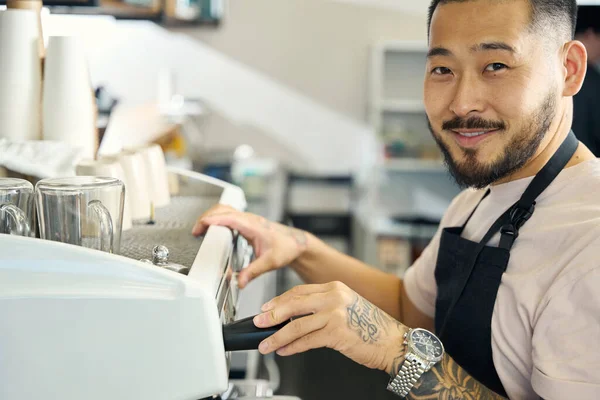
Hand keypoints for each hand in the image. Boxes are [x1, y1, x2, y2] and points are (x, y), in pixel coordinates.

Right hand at [192, 205, 309, 287]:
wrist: (296, 243)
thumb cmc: (286, 248)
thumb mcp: (270, 262)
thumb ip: (253, 272)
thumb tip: (240, 281)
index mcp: (253, 226)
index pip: (229, 218)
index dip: (214, 220)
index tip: (201, 226)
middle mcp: (249, 219)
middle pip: (223, 209)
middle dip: (207, 217)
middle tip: (196, 230)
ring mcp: (247, 219)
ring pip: (225, 209)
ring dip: (211, 215)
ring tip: (200, 229)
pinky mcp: (246, 222)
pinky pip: (228, 214)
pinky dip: (217, 217)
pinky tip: (212, 228)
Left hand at [253, 281, 407, 374]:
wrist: (393, 342)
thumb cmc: (371, 327)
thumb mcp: (346, 307)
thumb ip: (322, 307)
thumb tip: (292, 317)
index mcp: (335, 287)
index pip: (299, 291)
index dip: (279, 301)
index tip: (266, 308)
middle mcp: (334, 297)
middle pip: (293, 304)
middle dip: (272, 315)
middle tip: (258, 323)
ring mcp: (335, 314)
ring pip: (296, 324)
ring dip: (277, 336)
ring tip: (266, 344)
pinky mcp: (336, 332)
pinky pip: (306, 340)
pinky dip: (291, 347)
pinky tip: (284, 350)